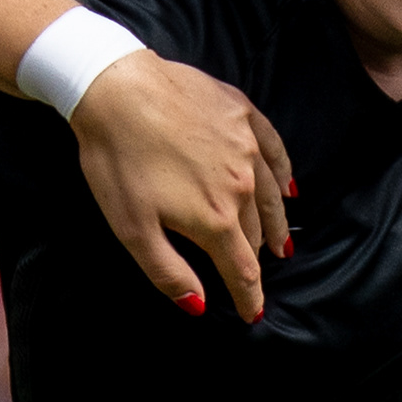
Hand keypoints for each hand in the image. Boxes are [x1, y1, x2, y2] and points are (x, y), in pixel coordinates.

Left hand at [68, 53, 292, 320]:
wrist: (115, 88)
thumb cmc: (117, 161)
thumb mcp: (131, 228)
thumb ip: (168, 272)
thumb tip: (200, 305)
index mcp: (215, 218)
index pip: (242, 269)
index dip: (248, 296)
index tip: (253, 313)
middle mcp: (241, 185)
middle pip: (255, 234)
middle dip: (253, 258)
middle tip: (250, 273)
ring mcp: (247, 146)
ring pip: (270, 196)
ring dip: (275, 224)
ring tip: (281, 243)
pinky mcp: (242, 114)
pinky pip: (274, 150)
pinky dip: (283, 174)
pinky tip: (287, 186)